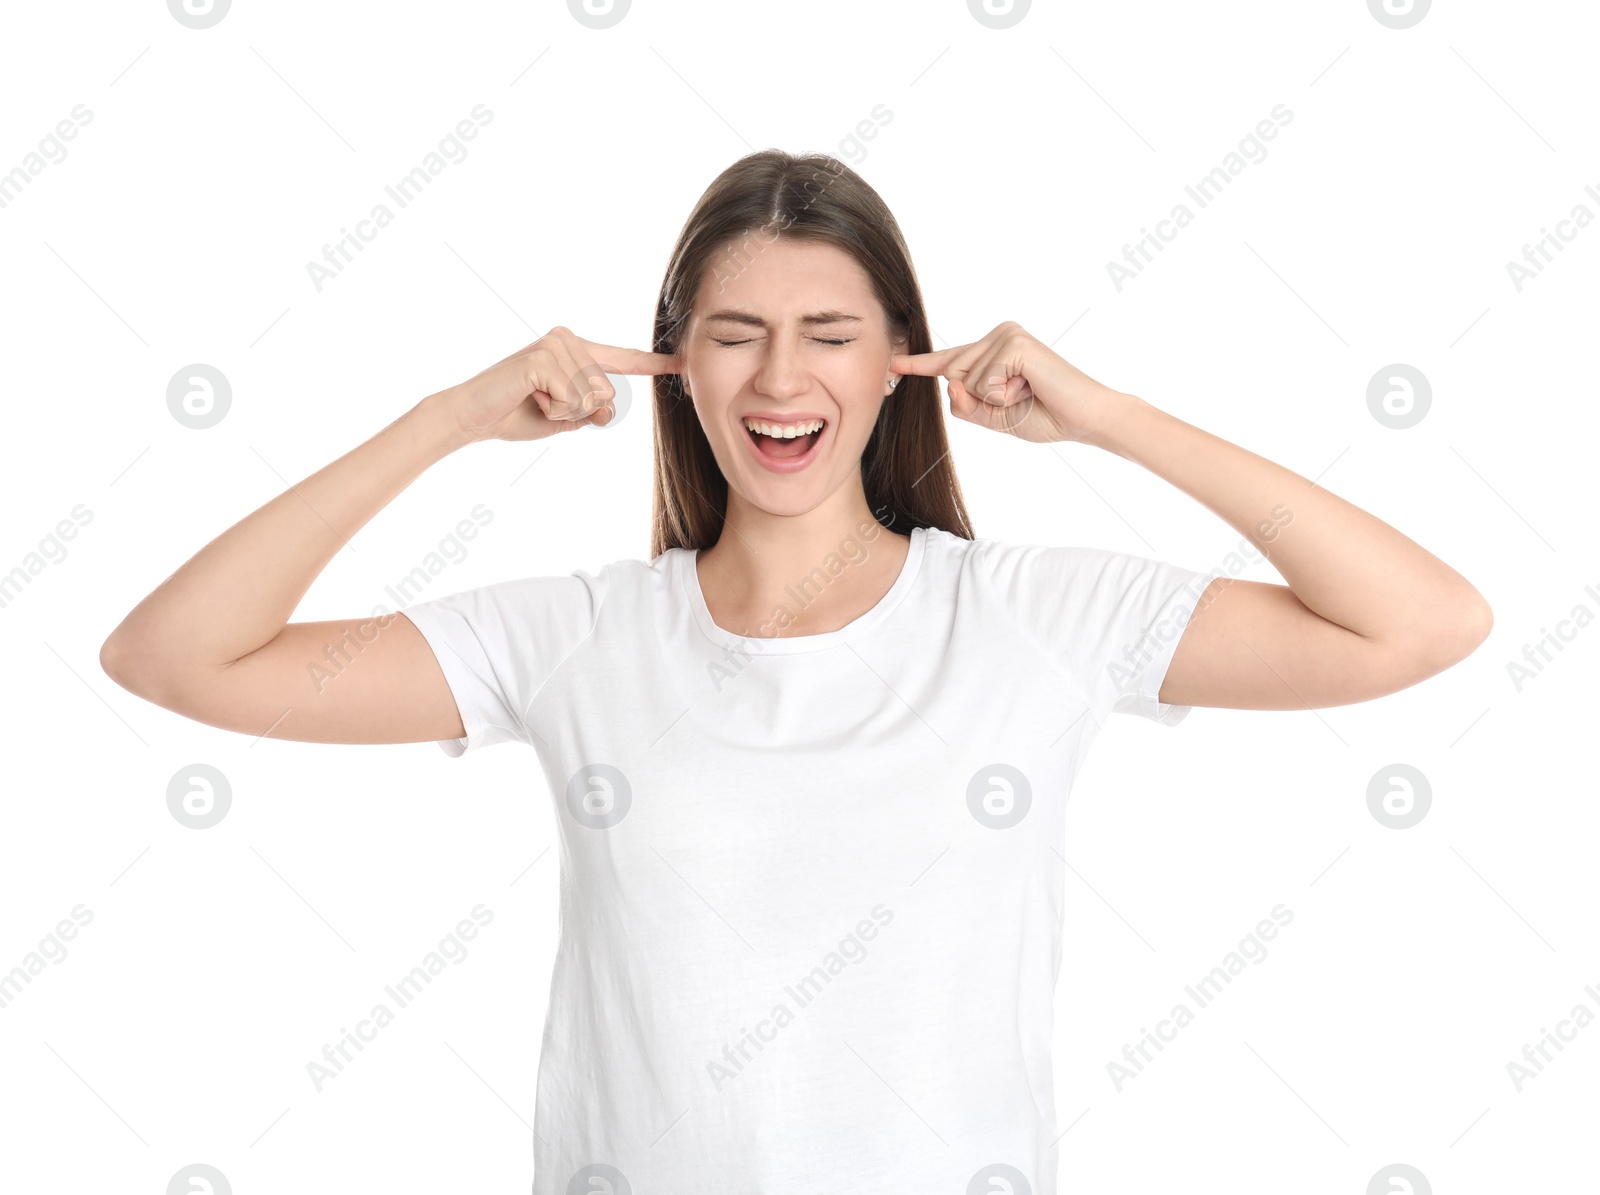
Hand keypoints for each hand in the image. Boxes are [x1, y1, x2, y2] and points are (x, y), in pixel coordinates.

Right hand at [441, 326, 679, 442]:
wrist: (472, 416)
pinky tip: (529, 397)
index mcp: (577, 350)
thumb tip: (608, 411)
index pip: (622, 359)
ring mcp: (555, 344)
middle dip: (578, 412)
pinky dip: (552, 410)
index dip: (653, 363)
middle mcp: (568, 339)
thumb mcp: (565, 418)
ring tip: (533, 399)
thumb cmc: (516, 414)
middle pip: (607, 393)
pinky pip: (571, 399)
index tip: (683, 362)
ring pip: (591, 397)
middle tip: (543, 404)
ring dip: (563, 411)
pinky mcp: (542, 357)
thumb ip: (592, 412)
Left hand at [890, 321, 1119, 443]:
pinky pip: (984, 383)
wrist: (1084, 419)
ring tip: (1028, 393)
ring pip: (967, 381)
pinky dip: (1004, 397)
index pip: (951, 359)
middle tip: (1021, 398)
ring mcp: (1007, 335)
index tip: (892, 363)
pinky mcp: (1014, 344)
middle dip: (979, 401)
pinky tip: (1030, 388)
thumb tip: (949, 383)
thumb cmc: (1044, 416)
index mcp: (995, 348)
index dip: (920, 364)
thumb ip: (965, 404)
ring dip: (996, 401)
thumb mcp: (993, 416)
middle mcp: (999, 334)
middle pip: (954, 374)